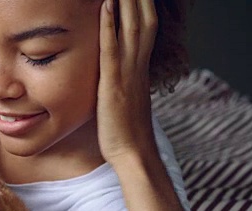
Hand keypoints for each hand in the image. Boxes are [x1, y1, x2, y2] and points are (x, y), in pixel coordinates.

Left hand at [97, 0, 158, 164]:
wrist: (133, 154)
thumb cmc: (125, 132)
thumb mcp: (125, 101)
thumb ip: (122, 84)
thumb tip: (114, 79)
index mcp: (140, 70)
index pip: (146, 29)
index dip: (143, 7)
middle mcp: (138, 67)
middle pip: (143, 21)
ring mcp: (128, 74)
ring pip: (131, 28)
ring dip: (127, 1)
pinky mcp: (113, 85)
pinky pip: (112, 49)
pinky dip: (109, 26)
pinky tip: (105, 6)